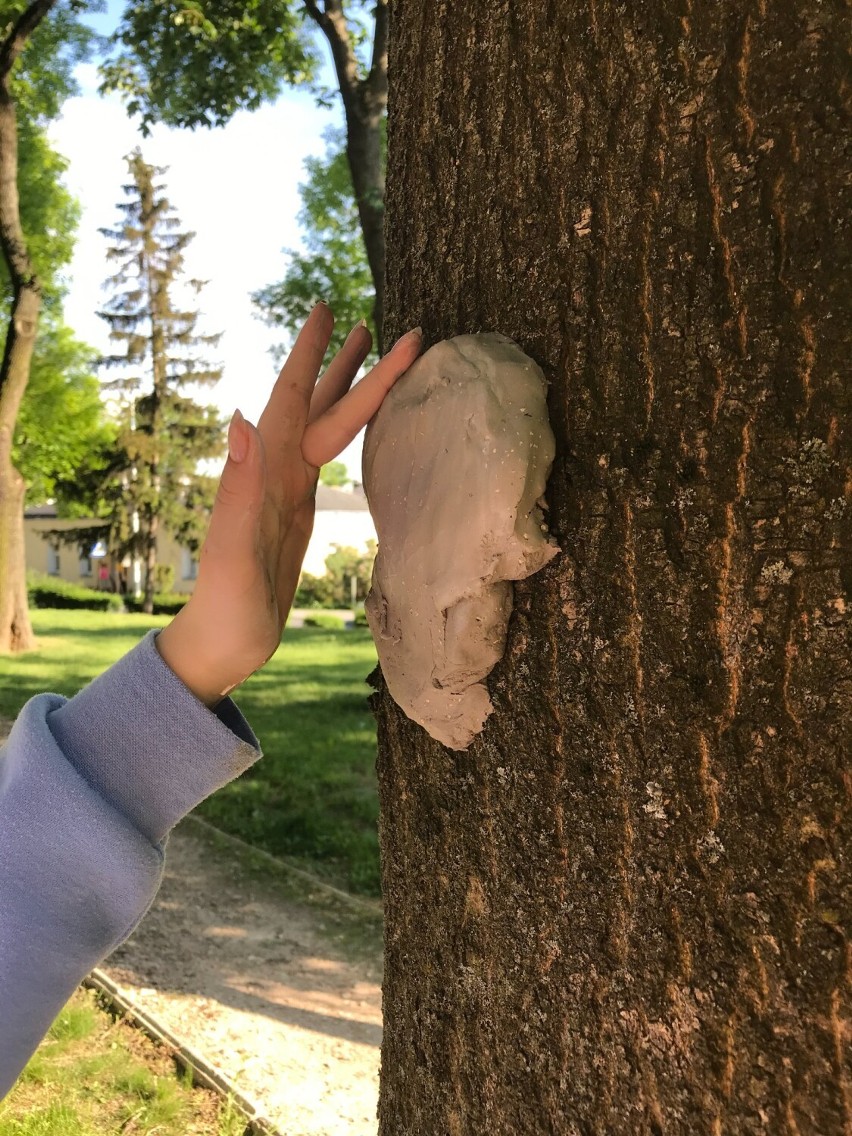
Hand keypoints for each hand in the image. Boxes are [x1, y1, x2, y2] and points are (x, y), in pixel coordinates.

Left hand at [156, 304, 421, 705]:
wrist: (222, 644)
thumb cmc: (225, 607)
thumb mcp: (232, 552)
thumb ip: (239, 488)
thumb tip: (242, 415)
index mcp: (263, 474)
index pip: (291, 401)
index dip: (310, 356)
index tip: (325, 309)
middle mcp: (275, 472)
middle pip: (319, 406)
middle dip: (349, 365)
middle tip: (380, 324)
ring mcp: (288, 490)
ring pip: (325, 426)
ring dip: (348, 389)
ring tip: (372, 352)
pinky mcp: (298, 511)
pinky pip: (329, 456)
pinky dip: (348, 430)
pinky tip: (357, 423)